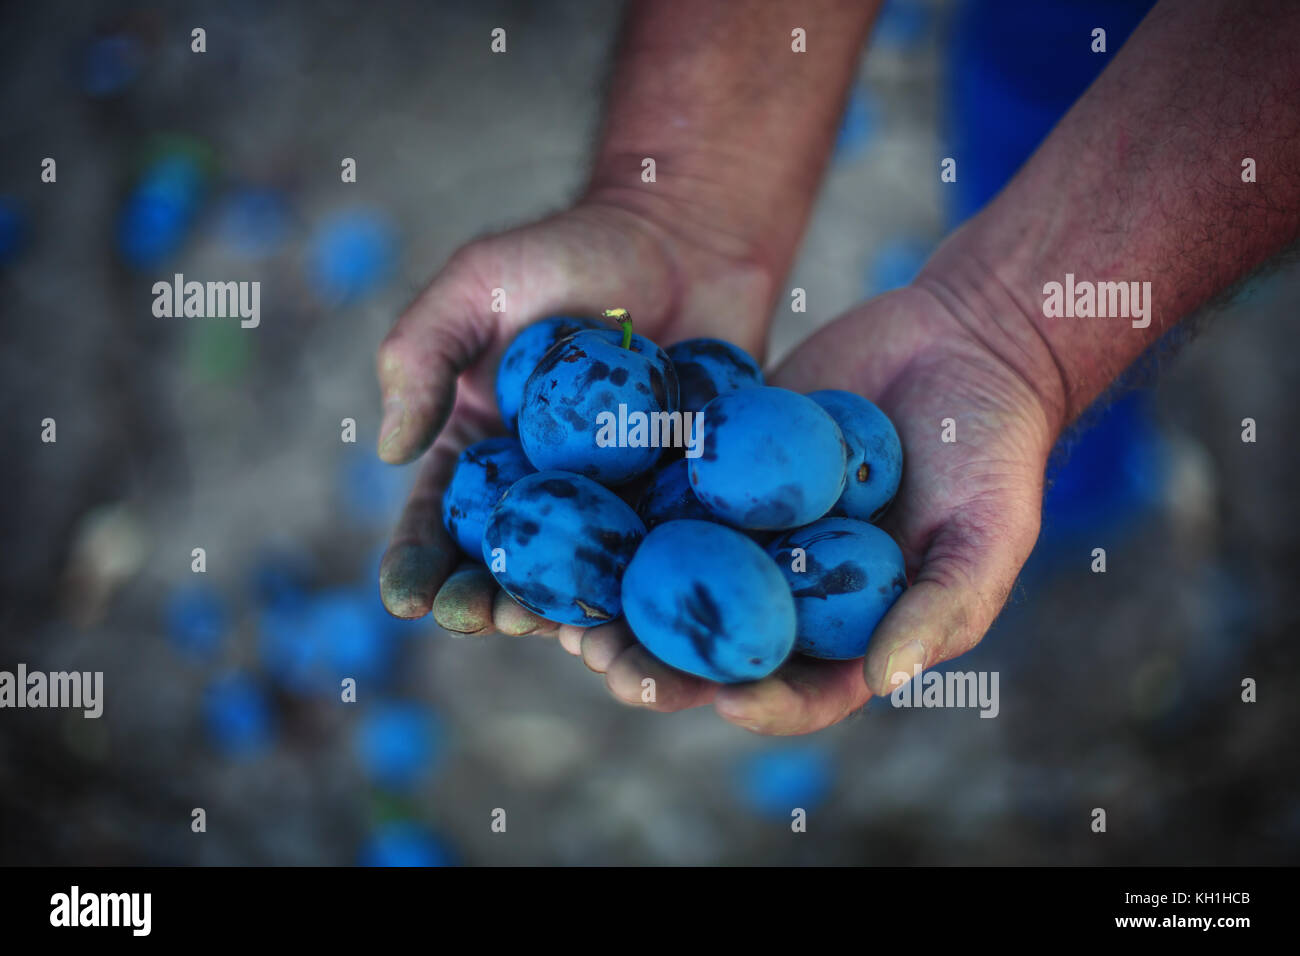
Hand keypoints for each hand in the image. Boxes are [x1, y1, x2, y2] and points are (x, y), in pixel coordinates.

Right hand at [376, 199, 774, 631]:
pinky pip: (663, 554)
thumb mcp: (478, 284)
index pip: (435, 520)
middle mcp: (542, 491)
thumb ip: (422, 353)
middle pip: (504, 564)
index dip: (415, 562)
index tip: (405, 597)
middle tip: (475, 619)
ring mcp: (614, 503)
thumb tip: (388, 451)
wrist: (687, 241)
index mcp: (481, 452)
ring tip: (548, 632)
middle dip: (482, 601)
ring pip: (581, 577)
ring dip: (560, 614)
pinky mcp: (680, 500)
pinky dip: (650, 589)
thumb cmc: (572, 254)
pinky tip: (639, 615)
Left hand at [578, 282, 1063, 733]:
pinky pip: (661, 496)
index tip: (729, 700)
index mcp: (848, 629)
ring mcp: (745, 530)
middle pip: (715, 647)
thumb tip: (885, 679)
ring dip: (617, 600)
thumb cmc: (991, 449)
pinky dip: (618, 513)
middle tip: (610, 660)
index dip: (765, 705)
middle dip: (659, 664)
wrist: (963, 343)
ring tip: (567, 607)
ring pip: (671, 580)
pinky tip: (574, 517)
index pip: (802, 691)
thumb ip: (940, 606)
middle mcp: (786, 589)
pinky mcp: (717, 468)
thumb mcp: (987, 533)